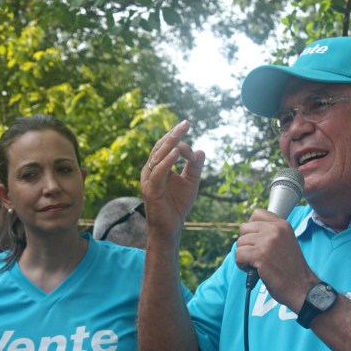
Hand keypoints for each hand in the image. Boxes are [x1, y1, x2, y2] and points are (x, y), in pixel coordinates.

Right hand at [141, 120, 204, 238]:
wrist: (170, 228)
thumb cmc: (177, 205)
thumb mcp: (191, 182)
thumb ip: (195, 167)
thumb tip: (201, 150)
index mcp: (158, 168)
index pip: (167, 148)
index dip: (181, 143)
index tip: (196, 153)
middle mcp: (150, 171)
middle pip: (160, 147)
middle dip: (174, 134)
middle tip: (186, 123)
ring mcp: (149, 180)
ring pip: (157, 157)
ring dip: (169, 144)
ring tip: (180, 133)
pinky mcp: (151, 190)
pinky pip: (158, 172)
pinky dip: (166, 162)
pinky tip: (175, 152)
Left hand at [235, 209, 316, 311]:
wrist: (302, 287)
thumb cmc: (291, 269)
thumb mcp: (286, 241)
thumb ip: (271, 232)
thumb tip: (248, 228)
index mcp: (282, 225)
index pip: (257, 213)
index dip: (252, 228)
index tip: (257, 240)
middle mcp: (275, 230)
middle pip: (244, 228)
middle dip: (247, 243)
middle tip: (257, 255)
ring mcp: (267, 242)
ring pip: (239, 242)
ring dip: (244, 256)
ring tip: (257, 264)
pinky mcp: (260, 255)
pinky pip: (238, 255)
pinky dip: (242, 265)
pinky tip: (255, 270)